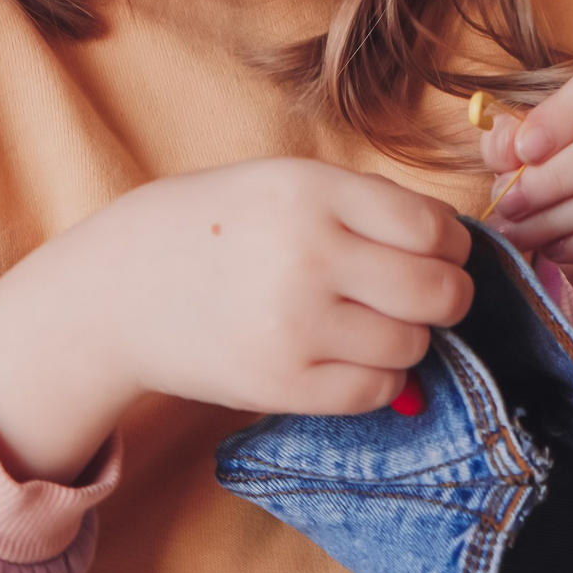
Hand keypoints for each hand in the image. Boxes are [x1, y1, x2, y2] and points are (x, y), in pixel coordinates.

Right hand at [0, 158, 473, 481]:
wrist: (118, 288)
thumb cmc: (210, 228)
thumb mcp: (280, 182)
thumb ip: (362, 206)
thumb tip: (454, 247)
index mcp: (310, 192)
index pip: (434, 228)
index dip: (453, 245)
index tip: (441, 251)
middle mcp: (307, 256)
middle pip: (439, 292)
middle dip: (447, 296)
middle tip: (425, 294)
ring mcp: (294, 326)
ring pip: (413, 345)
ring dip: (407, 337)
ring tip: (367, 320)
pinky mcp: (281, 384)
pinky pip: (376, 390)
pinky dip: (378, 376)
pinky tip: (346, 353)